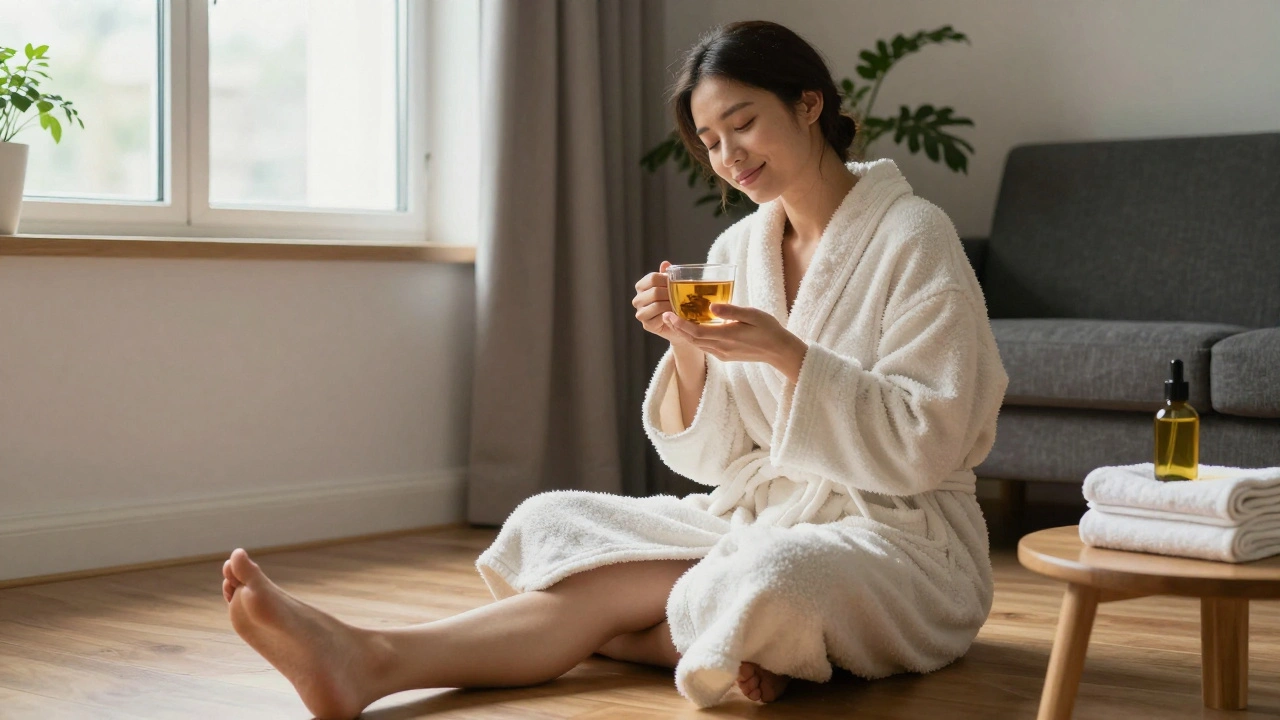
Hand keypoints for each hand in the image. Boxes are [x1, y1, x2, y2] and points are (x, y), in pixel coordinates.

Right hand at [632, 260, 694, 347]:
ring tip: (678, 306)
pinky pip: (659, 317)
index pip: (652, 278)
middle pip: (654, 292)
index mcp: (642, 286)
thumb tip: (665, 263)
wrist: (677, 324)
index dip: (666, 280)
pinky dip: (669, 315)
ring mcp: (641, 312)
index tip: (676, 283)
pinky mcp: (646, 324)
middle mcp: (638, 299)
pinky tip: (675, 314)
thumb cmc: (673, 302)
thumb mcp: (671, 287)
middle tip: (680, 297)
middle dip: (670, 294)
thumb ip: (667, 276)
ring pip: (656, 305)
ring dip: (670, 305)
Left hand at [662, 303, 808, 381]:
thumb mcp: (752, 314)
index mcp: (727, 336)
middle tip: (666, 314)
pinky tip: (693, 329)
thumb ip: (731, 311)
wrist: (779, 351)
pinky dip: (696, 338)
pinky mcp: (726, 356)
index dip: (680, 324)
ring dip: (685, 333)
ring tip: (675, 320)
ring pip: (698, 344)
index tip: (669, 313)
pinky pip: (706, 347)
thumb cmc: (768, 329)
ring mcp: (723, 354)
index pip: (696, 331)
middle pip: (693, 339)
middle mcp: (721, 348)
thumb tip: (711, 306)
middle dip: (677, 328)